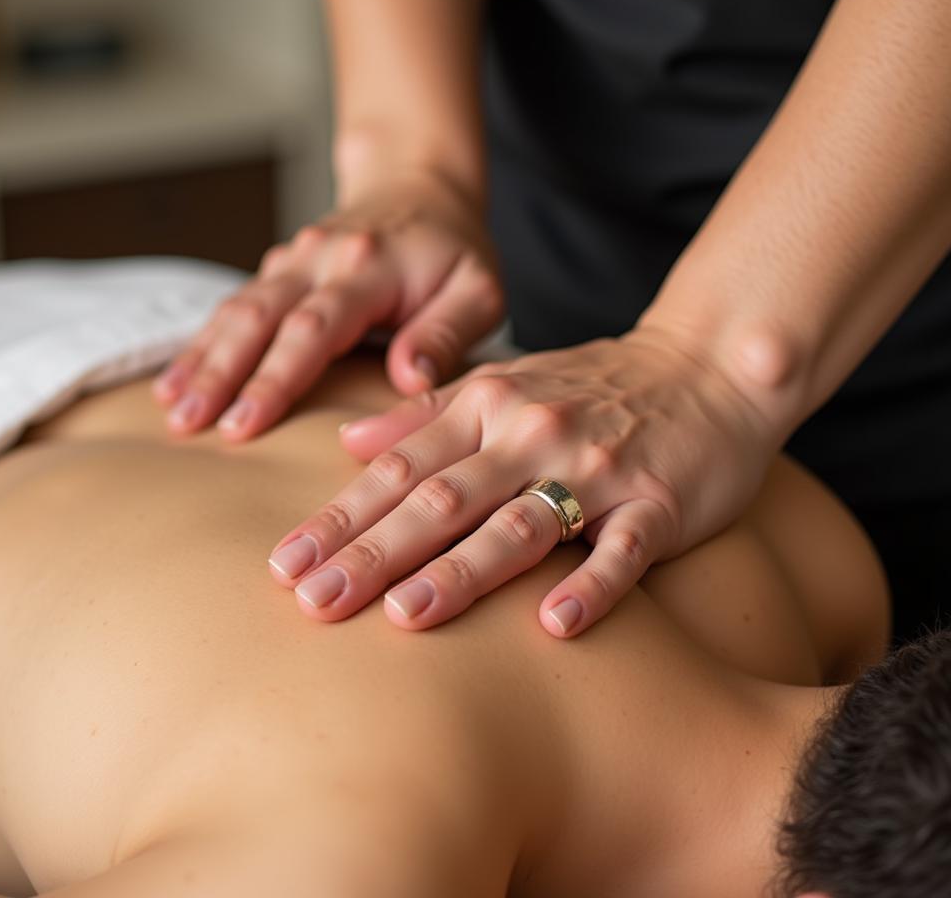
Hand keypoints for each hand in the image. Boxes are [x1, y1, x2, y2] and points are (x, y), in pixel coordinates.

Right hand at [152, 174, 502, 437]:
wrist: (421, 186)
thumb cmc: (453, 251)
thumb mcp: (477, 290)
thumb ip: (446, 333)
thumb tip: (409, 380)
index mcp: (368, 267)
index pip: (313, 327)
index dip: (275, 377)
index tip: (243, 425)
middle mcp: (321, 257)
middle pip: (258, 317)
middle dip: (220, 373)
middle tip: (188, 425)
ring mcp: (294, 260)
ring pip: (236, 310)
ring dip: (200, 359)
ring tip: (170, 410)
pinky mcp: (280, 270)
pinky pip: (234, 306)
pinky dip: (201, 343)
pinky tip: (174, 381)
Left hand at [267, 328, 780, 636]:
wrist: (705, 365)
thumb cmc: (592, 384)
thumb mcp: (502, 383)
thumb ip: (425, 414)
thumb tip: (346, 441)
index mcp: (487, 407)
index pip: (400, 468)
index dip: (341, 516)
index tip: (285, 563)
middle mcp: (531, 433)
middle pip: (442, 499)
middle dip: (373, 551)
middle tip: (313, 601)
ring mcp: (596, 468)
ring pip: (518, 522)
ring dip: (461, 570)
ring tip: (404, 614)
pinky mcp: (659, 502)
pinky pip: (623, 549)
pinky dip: (591, 584)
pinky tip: (553, 626)